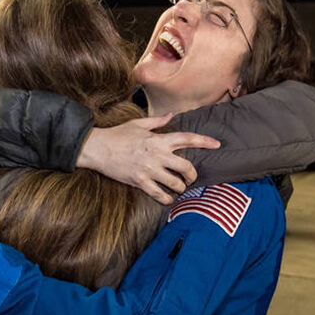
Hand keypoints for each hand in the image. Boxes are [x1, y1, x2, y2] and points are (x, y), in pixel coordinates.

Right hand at [76, 114, 220, 204]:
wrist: (97, 148)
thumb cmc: (116, 135)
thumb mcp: (137, 124)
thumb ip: (157, 122)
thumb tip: (170, 116)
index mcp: (158, 139)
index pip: (188, 138)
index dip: (205, 141)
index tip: (217, 144)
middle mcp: (157, 155)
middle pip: (186, 167)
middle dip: (192, 175)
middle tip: (190, 178)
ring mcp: (148, 170)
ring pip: (175, 183)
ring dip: (180, 187)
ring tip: (178, 188)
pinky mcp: (139, 181)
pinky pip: (159, 194)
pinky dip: (166, 199)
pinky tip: (167, 198)